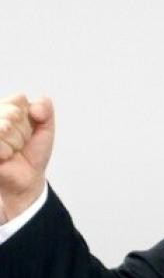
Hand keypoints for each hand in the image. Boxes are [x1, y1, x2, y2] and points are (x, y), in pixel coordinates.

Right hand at [0, 94, 54, 222]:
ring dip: (16, 142)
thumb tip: (35, 107)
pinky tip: (6, 157)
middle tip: (20, 143)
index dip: (30, 117)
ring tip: (13, 150)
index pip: (19, 99)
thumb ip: (45, 110)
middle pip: (13, 113)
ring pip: (5, 127)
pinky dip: (7, 152)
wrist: (28, 177)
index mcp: (3, 107)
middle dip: (24, 131)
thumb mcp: (45, 128)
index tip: (29, 130)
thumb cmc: (33, 152)